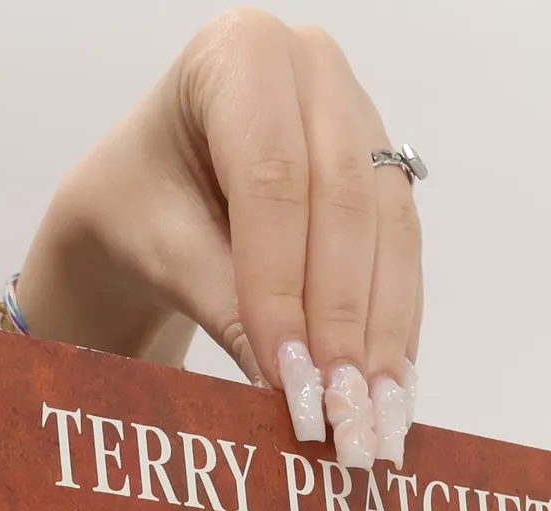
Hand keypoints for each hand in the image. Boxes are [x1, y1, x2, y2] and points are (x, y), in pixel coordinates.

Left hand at [15, 10, 421, 467]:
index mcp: (240, 55)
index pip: (272, 178)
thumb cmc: (144, 205)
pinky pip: (405, 257)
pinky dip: (397, 329)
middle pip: (345, 202)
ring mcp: (362, 119)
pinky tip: (391, 391)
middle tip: (342, 408)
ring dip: (383, 333)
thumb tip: (291, 393)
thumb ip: (227, 308)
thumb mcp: (164, 248)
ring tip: (373, 415)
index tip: (291, 378)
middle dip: (344, 318)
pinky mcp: (389, 177)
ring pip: (389, 232)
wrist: (156, 194)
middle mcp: (314, 71)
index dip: (285, 285)